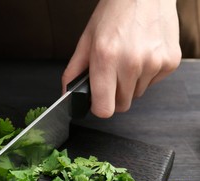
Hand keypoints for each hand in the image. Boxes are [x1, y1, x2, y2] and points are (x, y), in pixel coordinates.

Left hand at [62, 0, 180, 117]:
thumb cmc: (114, 13)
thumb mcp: (86, 40)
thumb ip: (74, 71)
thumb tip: (67, 93)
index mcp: (106, 58)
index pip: (104, 109)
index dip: (99, 107)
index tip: (98, 100)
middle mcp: (131, 63)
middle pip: (122, 105)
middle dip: (114, 95)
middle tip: (112, 75)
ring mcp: (154, 63)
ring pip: (137, 94)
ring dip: (131, 83)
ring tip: (128, 59)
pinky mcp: (170, 62)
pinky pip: (153, 83)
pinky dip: (146, 74)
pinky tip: (142, 54)